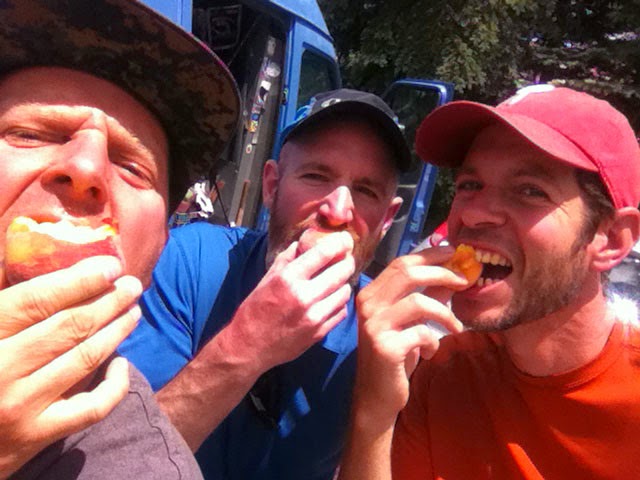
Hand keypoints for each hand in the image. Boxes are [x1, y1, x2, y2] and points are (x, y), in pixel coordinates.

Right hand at [0, 256, 141, 477]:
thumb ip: (6, 303)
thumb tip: (45, 264)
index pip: (37, 299)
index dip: (80, 279)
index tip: (110, 266)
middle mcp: (0, 370)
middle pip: (70, 326)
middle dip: (109, 301)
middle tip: (131, 285)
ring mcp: (20, 406)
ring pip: (85, 358)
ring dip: (117, 330)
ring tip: (132, 312)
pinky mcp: (37, 436)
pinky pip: (92, 408)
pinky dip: (115, 385)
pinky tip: (122, 364)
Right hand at [217, 231, 355, 375]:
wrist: (249, 346)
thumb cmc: (256, 309)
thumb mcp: (267, 278)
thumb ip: (288, 258)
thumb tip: (306, 240)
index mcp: (288, 279)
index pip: (323, 253)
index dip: (340, 243)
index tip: (345, 239)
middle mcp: (303, 296)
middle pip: (341, 271)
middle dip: (348, 261)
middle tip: (347, 258)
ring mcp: (314, 317)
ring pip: (345, 292)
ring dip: (344, 283)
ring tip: (337, 280)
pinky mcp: (320, 333)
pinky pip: (341, 312)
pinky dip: (339, 303)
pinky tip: (331, 300)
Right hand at [353, 246, 466, 432]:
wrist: (376, 395)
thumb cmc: (394, 355)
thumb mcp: (410, 322)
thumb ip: (428, 296)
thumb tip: (453, 273)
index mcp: (371, 294)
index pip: (401, 263)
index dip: (429, 254)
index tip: (453, 251)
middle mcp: (367, 305)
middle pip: (408, 274)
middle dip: (442, 273)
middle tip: (465, 281)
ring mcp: (374, 326)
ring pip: (419, 303)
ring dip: (445, 314)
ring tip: (456, 328)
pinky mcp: (385, 348)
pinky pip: (422, 333)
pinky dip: (433, 342)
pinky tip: (429, 352)